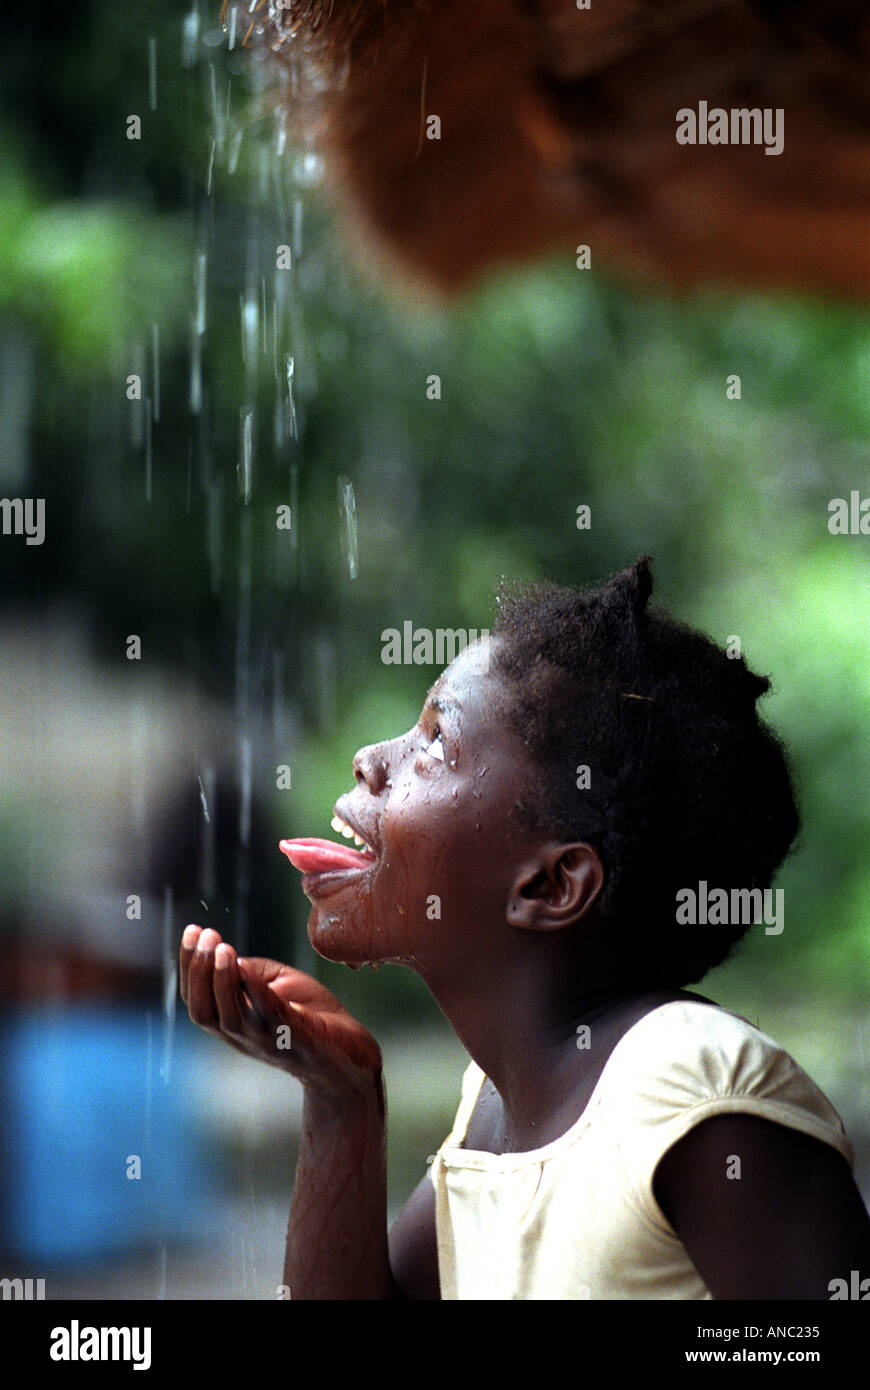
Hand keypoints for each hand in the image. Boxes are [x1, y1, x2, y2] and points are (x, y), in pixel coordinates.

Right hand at [180, 925, 382, 1101]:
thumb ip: (251, 972)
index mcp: (234, 1024)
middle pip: (203, 1012)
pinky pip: (270, 1016)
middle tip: (204, 936)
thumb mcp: (277, 986)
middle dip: (197, 972)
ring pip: (231, 1017)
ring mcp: (268, 1040)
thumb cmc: (312, 1017)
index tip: (192, 930)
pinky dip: (255, 992)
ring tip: (222, 949)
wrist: (351, 1056)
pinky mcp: (296, 1038)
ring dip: (221, 980)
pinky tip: (245, 967)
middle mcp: (243, 1036)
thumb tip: (227, 953)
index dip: (188, 967)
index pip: (196, 1000)